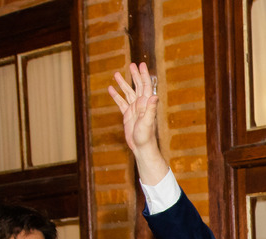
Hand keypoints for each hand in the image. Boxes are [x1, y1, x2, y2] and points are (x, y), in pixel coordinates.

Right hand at [109, 62, 170, 185]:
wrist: (141, 147)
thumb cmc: (146, 136)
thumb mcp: (148, 122)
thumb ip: (151, 109)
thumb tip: (155, 96)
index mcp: (146, 103)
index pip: (145, 86)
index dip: (144, 75)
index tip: (141, 64)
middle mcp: (141, 104)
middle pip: (137, 86)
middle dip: (135, 75)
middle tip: (132, 64)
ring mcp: (134, 109)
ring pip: (127, 93)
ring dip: (123, 83)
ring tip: (116, 74)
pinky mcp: (127, 115)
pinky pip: (121, 103)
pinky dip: (116, 96)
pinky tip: (110, 89)